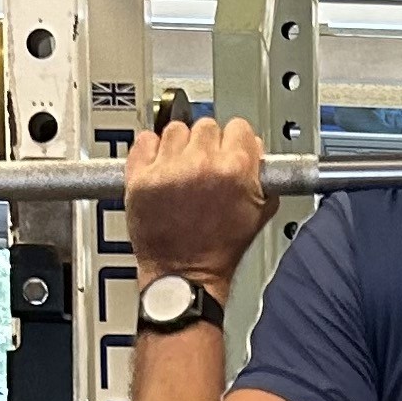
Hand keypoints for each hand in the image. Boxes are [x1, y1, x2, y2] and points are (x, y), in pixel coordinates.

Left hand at [126, 116, 272, 290]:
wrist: (184, 275)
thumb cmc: (218, 250)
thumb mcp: (258, 212)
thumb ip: (262, 174)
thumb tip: (254, 148)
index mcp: (234, 169)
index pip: (238, 127)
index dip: (235, 141)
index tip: (229, 149)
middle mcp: (201, 164)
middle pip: (206, 126)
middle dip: (207, 144)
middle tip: (204, 165)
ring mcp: (167, 170)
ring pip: (175, 129)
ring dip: (179, 145)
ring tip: (180, 167)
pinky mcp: (140, 177)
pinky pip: (144, 141)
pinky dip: (150, 149)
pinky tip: (159, 165)